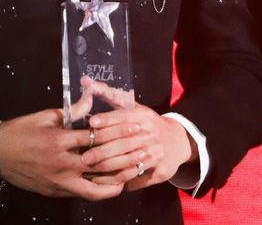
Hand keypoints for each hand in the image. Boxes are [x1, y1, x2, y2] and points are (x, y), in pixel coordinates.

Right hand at [0, 92, 126, 200]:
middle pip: (103, 160)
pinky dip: (104, 191)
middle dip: (127, 153)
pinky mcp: (59, 192)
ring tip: (138, 167)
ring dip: (120, 175)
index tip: (137, 124)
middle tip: (146, 146)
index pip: (97, 135)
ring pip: (98, 184)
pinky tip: (117, 184)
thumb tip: (91, 100)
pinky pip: (87, 194)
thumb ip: (71, 112)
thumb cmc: (21, 130)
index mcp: (59, 139)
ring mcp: (61, 181)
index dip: (119, 130)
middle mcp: (63, 163)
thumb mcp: (45, 116)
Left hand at [80, 79, 196, 190]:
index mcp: (144, 116)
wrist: (177, 141)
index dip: (108, 120)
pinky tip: (106, 182)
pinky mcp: (160, 171)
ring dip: (109, 169)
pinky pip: (138, 179)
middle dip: (103, 151)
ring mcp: (157, 154)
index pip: (124, 116)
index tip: (91, 124)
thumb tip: (85, 80)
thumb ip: (109, 95)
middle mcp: (151, 134)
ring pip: (130, 163)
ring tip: (91, 171)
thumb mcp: (133, 107)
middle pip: (125, 143)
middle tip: (84, 157)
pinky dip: (121, 182)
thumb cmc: (147, 122)